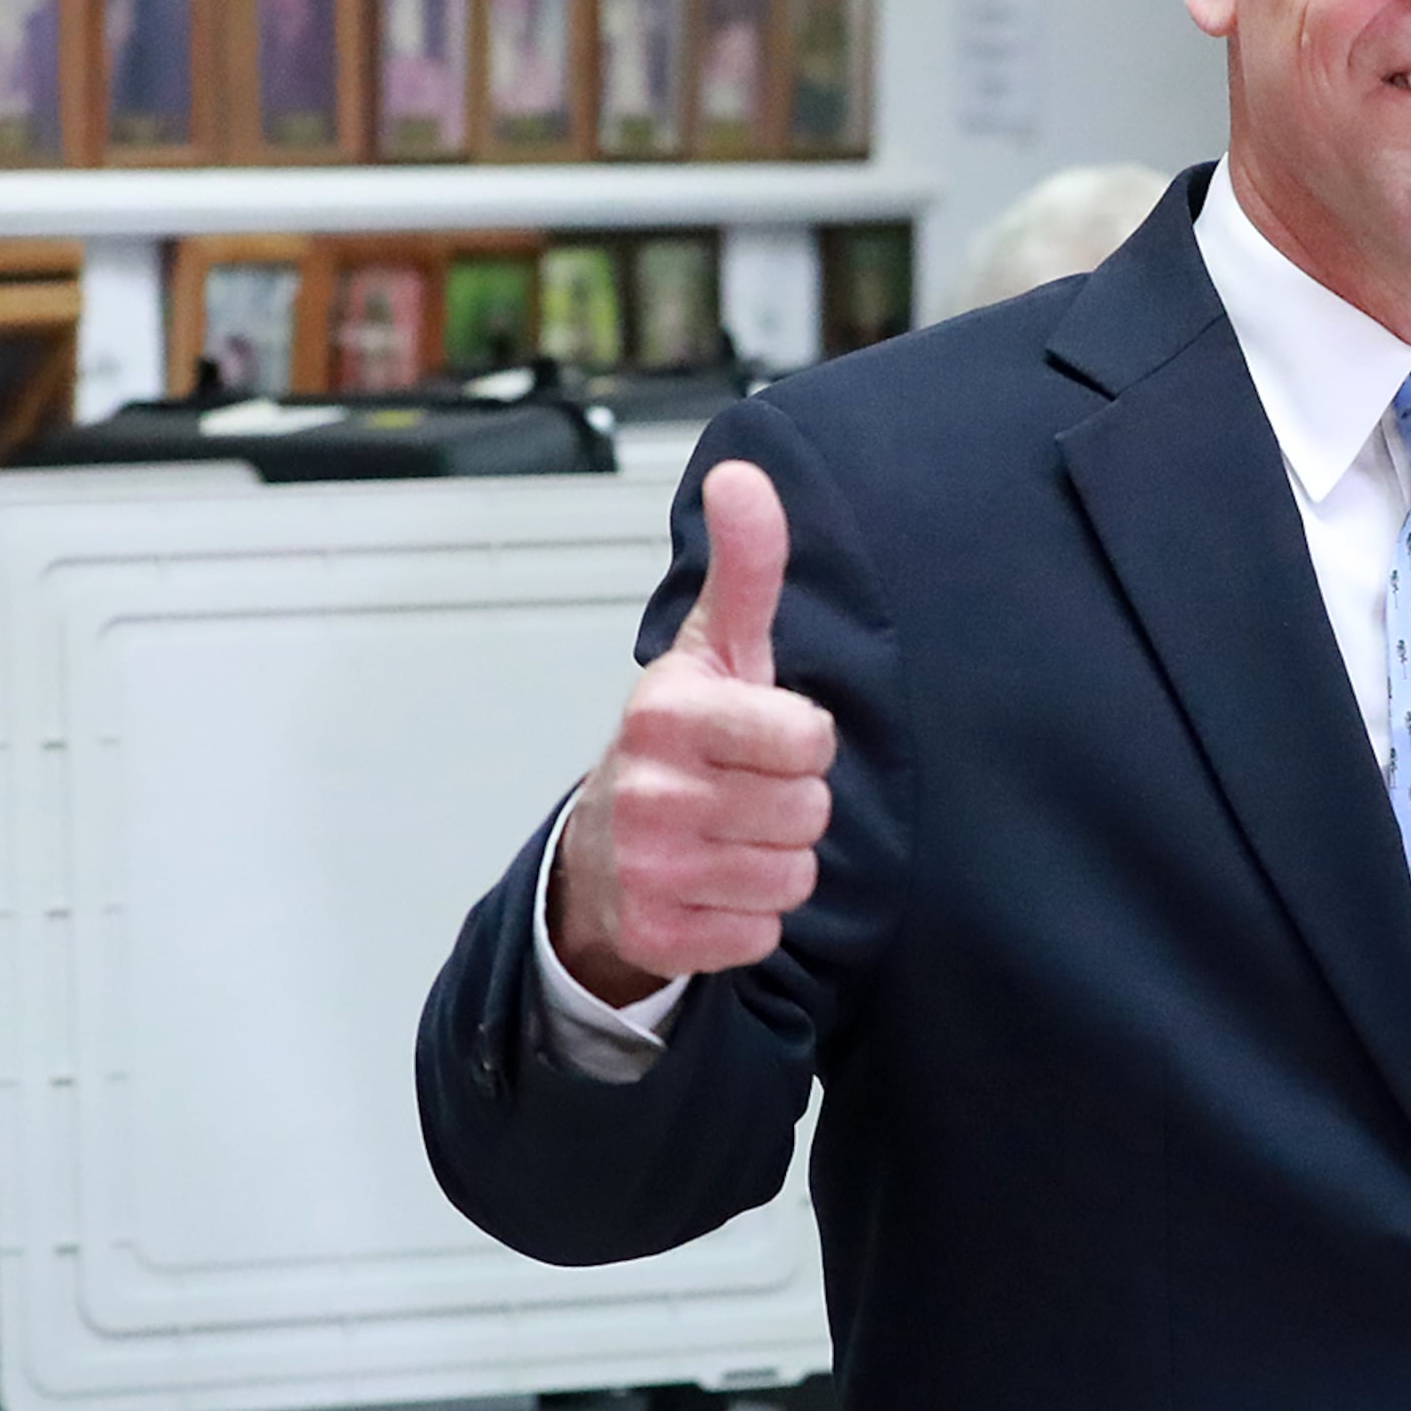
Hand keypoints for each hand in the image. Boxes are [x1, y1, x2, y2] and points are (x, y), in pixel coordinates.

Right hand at [549, 460, 838, 1003]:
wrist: (600, 853)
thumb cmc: (681, 743)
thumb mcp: (714, 652)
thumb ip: (746, 570)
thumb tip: (744, 474)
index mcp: (667, 713)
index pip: (810, 738)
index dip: (800, 743)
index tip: (759, 739)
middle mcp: (649, 791)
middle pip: (808, 813)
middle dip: (791, 807)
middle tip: (742, 795)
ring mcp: (647, 869)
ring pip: (792, 878)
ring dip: (774, 864)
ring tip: (728, 840)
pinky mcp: (655, 936)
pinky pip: (761, 934)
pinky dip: (749, 919)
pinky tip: (712, 889)